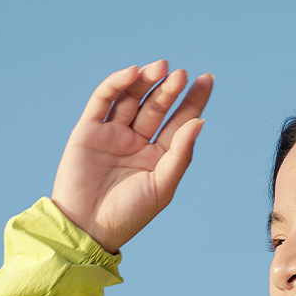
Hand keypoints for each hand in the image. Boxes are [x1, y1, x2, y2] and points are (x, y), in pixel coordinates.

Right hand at [51, 61, 213, 253]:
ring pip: (132, 98)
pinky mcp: (89, 129)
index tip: (207, 79)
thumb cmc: (128, 214)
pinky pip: (104, 100)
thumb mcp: (162, 187)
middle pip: (157, 106)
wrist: (87, 227)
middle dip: (170, 89)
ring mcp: (113, 134)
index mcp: (157, 157)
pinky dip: (117, 84)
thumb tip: (200, 121)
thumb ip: (181, 154)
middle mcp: (136, 142)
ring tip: (163, 67)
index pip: (178, 122)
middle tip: (182, 74)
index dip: (192, 100)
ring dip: (147, 81)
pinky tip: (134, 74)